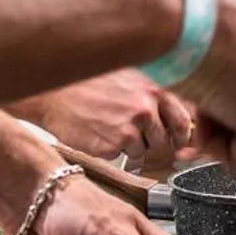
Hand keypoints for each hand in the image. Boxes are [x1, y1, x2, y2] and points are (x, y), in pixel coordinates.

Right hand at [19, 71, 195, 166]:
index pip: (183, 122)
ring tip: (109, 126)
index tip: (177, 140)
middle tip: (130, 130)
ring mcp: (128, 130)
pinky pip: (121, 156)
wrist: (53, 92)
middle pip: (163, 141)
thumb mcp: (130, 78)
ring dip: (130, 146)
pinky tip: (98, 132)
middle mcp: (144, 110)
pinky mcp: (111, 147)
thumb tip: (180, 122)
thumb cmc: (89, 82)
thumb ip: (155, 97)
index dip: (180, 135)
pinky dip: (111, 149)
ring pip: (142, 151)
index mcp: (153, 91)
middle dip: (151, 141)